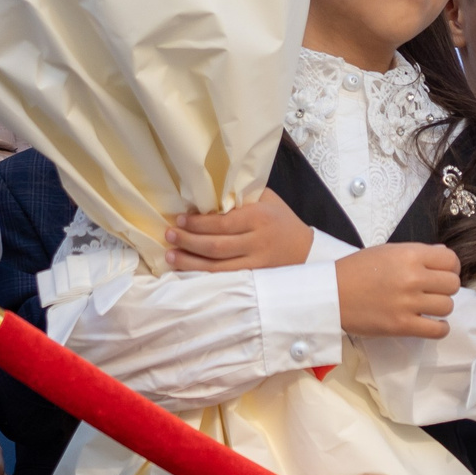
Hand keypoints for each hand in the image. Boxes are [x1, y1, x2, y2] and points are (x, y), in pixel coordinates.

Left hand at [166, 191, 313, 270]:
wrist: (306, 251)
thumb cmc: (282, 220)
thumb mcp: (267, 200)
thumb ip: (241, 197)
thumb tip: (207, 194)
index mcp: (259, 218)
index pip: (223, 223)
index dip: (198, 224)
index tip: (180, 220)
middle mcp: (257, 241)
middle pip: (216, 246)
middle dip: (188, 241)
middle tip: (169, 235)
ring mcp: (256, 264)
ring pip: (217, 267)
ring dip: (190, 262)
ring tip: (170, 255)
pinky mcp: (255, 279)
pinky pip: (225, 279)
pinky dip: (204, 276)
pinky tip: (188, 272)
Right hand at [336, 242, 460, 338]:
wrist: (331, 293)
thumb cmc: (357, 269)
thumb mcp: (387, 252)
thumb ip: (417, 252)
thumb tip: (444, 255)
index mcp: (409, 255)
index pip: (450, 260)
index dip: (450, 267)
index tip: (441, 273)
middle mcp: (412, 277)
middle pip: (452, 284)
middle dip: (445, 287)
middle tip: (432, 291)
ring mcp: (408, 303)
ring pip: (447, 306)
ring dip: (440, 307)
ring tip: (427, 307)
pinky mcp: (402, 325)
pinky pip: (438, 330)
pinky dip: (439, 328)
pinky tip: (431, 323)